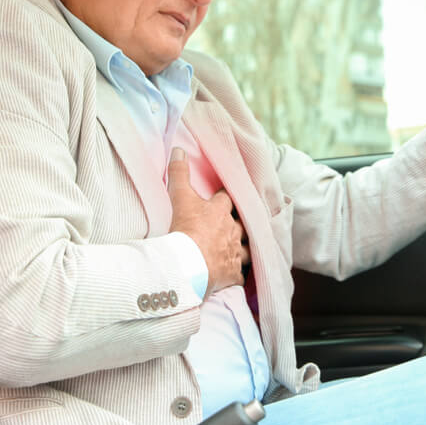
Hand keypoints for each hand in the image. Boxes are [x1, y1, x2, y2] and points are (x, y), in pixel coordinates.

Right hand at [167, 148, 249, 294]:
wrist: (187, 264)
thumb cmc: (185, 229)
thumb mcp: (180, 197)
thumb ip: (179, 173)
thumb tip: (178, 150)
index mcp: (220, 211)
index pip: (227, 199)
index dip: (225, 197)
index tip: (223, 196)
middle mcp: (232, 230)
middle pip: (242, 224)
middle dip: (240, 223)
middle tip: (237, 223)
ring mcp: (235, 253)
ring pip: (247, 249)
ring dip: (245, 248)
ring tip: (243, 249)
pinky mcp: (232, 273)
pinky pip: (239, 274)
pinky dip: (237, 273)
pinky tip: (236, 274)